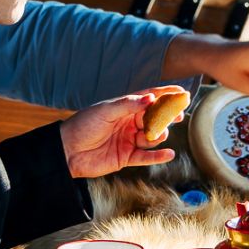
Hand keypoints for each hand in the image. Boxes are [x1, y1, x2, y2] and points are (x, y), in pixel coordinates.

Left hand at [60, 91, 177, 178]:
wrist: (67, 151)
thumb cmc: (83, 125)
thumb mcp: (105, 111)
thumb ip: (129, 105)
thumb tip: (151, 98)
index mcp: (123, 108)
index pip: (148, 98)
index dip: (165, 94)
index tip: (181, 92)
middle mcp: (128, 123)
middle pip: (154, 118)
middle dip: (167, 116)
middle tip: (179, 115)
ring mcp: (128, 140)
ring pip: (151, 137)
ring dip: (159, 135)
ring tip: (158, 134)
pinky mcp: (126, 157)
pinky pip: (146, 156)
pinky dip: (158, 156)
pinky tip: (169, 153)